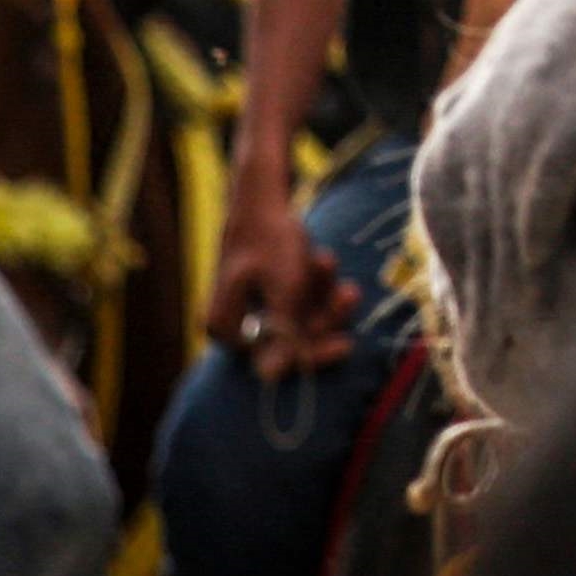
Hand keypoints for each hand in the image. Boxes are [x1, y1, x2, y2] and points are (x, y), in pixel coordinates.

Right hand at [204, 190, 358, 378]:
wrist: (265, 197)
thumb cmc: (270, 239)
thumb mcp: (285, 286)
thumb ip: (282, 330)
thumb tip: (270, 378)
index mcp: (225, 328)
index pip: (272, 358)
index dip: (311, 353)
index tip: (347, 344)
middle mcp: (233, 325)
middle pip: (289, 339)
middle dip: (324, 314)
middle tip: (351, 292)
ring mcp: (249, 311)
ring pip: (298, 319)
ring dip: (322, 294)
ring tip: (326, 260)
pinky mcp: (265, 297)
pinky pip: (299, 302)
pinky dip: (315, 285)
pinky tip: (321, 259)